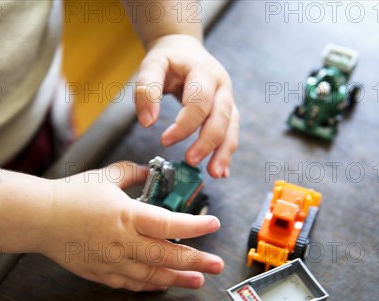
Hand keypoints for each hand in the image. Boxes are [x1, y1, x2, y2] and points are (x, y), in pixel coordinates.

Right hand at [39, 162, 223, 290]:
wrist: (39, 218)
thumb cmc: (70, 196)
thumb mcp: (104, 177)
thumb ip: (131, 173)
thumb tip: (149, 171)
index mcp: (126, 215)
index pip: (169, 223)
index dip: (195, 226)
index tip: (213, 226)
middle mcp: (123, 241)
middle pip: (167, 254)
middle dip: (196, 261)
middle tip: (217, 265)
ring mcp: (113, 261)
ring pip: (152, 274)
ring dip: (178, 279)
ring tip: (198, 281)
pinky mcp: (101, 273)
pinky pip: (131, 284)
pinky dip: (150, 285)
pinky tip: (163, 285)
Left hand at [134, 34, 239, 178]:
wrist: (184, 49)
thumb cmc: (167, 59)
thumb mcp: (152, 65)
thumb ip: (146, 90)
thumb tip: (147, 122)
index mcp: (204, 71)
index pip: (199, 102)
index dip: (184, 124)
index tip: (164, 141)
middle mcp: (221, 85)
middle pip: (221, 117)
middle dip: (207, 142)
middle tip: (190, 161)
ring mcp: (227, 98)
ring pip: (231, 127)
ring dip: (224, 152)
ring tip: (216, 174)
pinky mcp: (227, 110)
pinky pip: (231, 132)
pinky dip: (226, 152)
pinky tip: (220, 170)